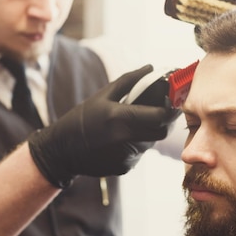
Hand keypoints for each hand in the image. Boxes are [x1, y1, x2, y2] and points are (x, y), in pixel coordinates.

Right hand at [27, 65, 177, 187]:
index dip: (171, 108)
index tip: (173, 100)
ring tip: (130, 124)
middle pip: (161, 131)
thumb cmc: (81, 119)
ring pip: (150, 142)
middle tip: (159, 110)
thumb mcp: (102, 95)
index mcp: (119, 118)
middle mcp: (124, 139)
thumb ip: (130, 81)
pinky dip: (135, 144)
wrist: (61, 151)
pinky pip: (139, 153)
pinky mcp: (124, 167)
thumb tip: (151, 68)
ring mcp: (125, 156)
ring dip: (147, 132)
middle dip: (163, 121)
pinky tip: (119, 140)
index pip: (159, 116)